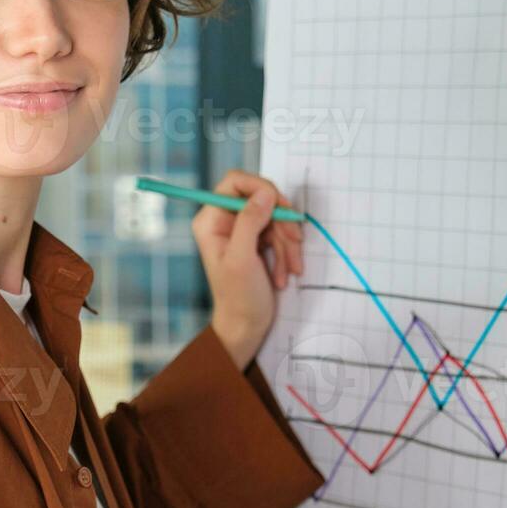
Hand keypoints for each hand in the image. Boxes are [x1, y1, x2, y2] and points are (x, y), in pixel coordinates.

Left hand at [190, 170, 305, 369]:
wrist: (247, 326)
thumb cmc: (238, 297)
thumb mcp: (242, 259)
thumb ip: (250, 222)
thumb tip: (265, 192)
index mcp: (211, 220)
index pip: (235, 182)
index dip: (260, 187)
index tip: (280, 206)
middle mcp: (225, 220)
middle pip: (261, 198)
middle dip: (281, 222)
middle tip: (295, 241)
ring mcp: (242, 230)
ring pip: (276, 217)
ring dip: (289, 242)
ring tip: (290, 269)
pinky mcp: (257, 240)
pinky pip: (280, 233)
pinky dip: (288, 251)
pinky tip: (286, 273)